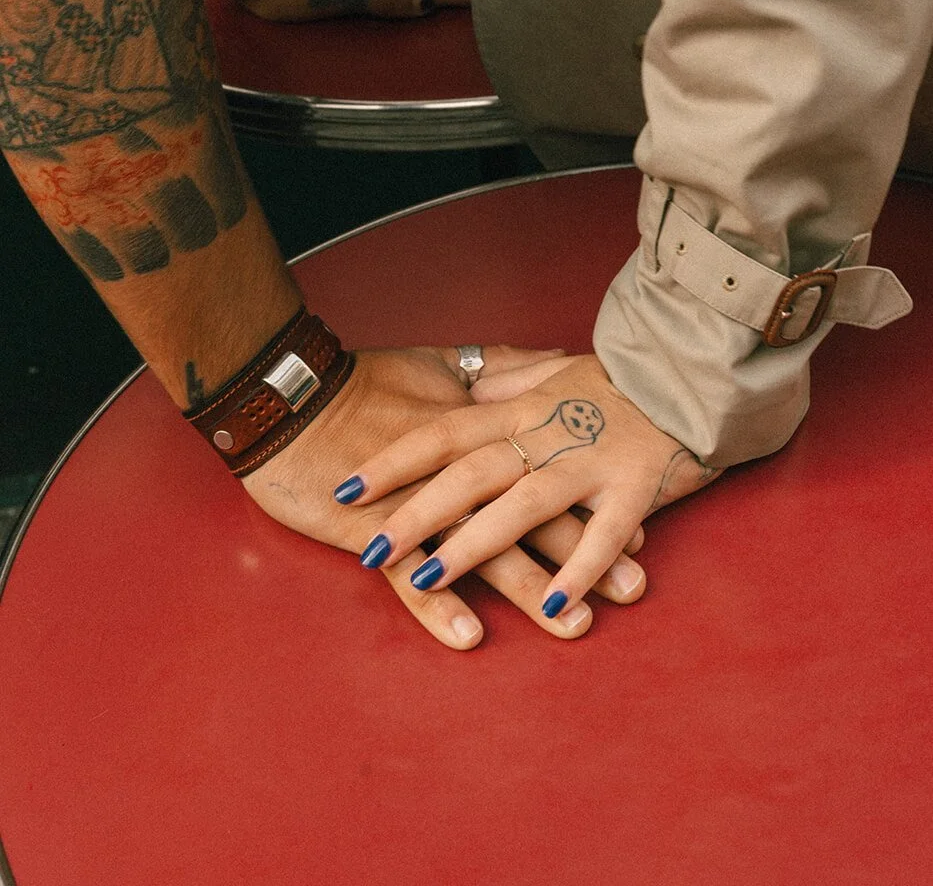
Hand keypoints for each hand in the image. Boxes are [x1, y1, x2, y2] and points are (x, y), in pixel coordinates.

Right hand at [241, 346, 644, 648]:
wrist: (289, 397)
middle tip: (635, 588)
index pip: (547, 467)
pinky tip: (469, 636)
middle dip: (586, 552)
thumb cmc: (362, 382)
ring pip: (485, 547)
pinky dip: (436, 605)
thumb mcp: (439, 363)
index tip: (639, 524)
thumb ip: (496, 365)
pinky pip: (406, 574)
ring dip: (533, 589)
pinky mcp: (370, 528)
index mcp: (478, 429)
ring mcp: (416, 500)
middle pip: (532, 511)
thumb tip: (545, 358)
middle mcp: (458, 467)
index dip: (592, 496)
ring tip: (576, 625)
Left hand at [333, 354, 722, 624]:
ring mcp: (591, 460)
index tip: (345, 489)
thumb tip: (460, 387)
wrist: (693, 368)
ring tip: (430, 578)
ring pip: (523, 504)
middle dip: (416, 514)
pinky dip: (579, 570)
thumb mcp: (553, 368)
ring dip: (476, 545)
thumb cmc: (617, 378)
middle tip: (367, 549)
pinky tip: (550, 608)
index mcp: (521, 408)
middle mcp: (547, 433)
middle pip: (470, 473)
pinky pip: (605, 533)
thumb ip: (505, 379)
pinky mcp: (638, 486)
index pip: (443, 433)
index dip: (393, 461)